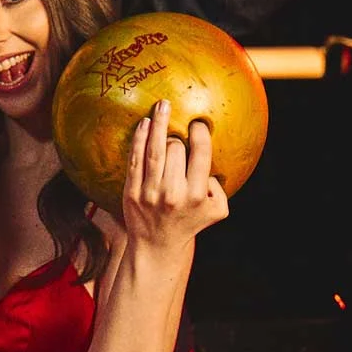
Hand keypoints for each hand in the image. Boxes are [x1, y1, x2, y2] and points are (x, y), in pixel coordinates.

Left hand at [121, 100, 228, 249]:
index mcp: (196, 195)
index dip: (199, 134)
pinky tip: (144, 124)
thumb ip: (220, 188)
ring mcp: (150, 192)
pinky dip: (139, 139)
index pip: (200, 154)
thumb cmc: (190, 222)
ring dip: (157, 124)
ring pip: (154, 150)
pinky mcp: (131, 192)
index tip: (197, 123)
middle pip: (175, 149)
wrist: (157, 245)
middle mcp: (173, 193)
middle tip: (177, 129)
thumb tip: (208, 166)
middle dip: (177, 136)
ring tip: (161, 107)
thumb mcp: (217, 210)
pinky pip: (135, 159)